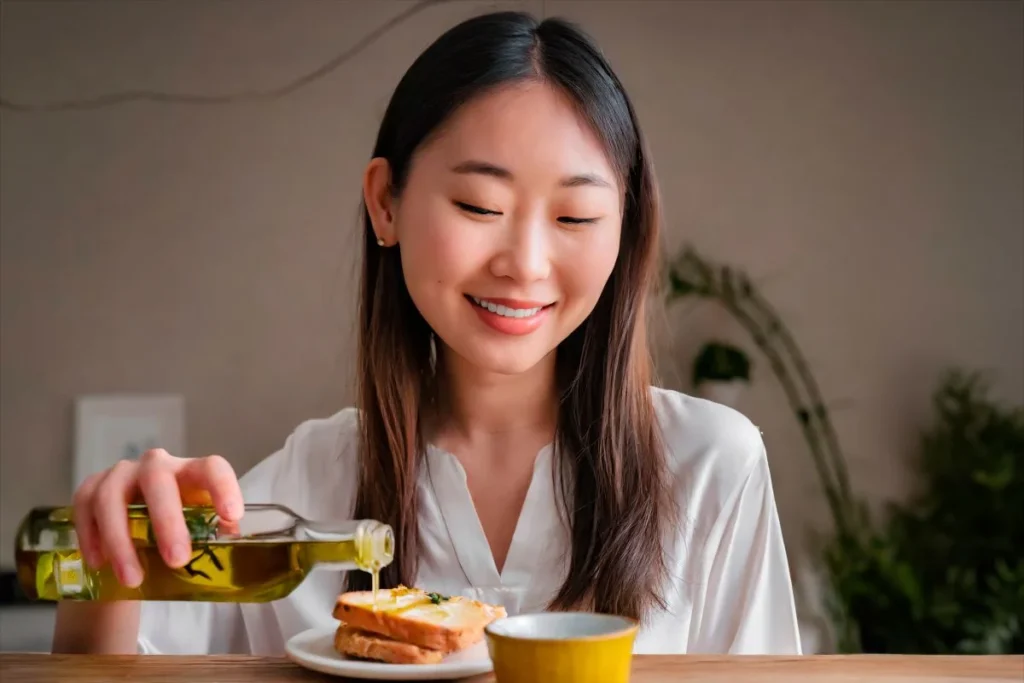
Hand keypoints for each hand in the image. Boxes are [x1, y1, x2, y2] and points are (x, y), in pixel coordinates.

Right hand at [71, 449, 243, 587]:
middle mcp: (157, 465)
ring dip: (121, 540)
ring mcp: (121, 473)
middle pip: (158, 479)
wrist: (138, 523)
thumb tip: (233, 545)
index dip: (223, 487)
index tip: (231, 516)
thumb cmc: (178, 523)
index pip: (212, 467)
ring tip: (132, 579)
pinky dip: (90, 536)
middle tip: (177, 561)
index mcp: (192, 472)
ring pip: (112, 496)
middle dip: (167, 521)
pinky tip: (99, 564)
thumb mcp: (198, 527)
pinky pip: (85, 506)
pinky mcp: (91, 487)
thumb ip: (214, 534)